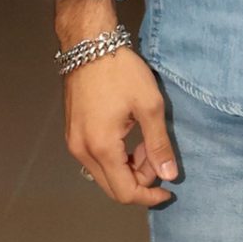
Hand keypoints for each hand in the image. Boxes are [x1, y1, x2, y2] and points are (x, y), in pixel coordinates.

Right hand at [64, 51, 177, 206]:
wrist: (88, 44)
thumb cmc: (120, 71)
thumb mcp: (149, 106)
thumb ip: (159, 144)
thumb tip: (170, 175)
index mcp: (101, 148)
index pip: (125, 191)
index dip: (149, 196)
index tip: (169, 189)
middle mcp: (82, 152)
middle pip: (113, 187)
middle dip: (140, 180)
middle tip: (157, 155)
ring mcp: (73, 143)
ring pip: (104, 174)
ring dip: (128, 168)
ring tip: (146, 141)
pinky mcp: (72, 133)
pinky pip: (96, 160)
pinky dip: (116, 158)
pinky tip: (130, 136)